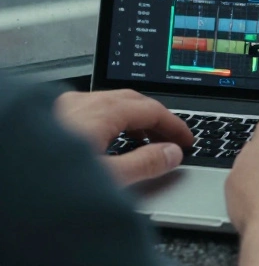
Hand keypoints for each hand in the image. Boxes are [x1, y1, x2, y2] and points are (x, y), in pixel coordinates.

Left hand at [54, 89, 192, 184]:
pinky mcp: (47, 118)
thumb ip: (145, 164)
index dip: (175, 126)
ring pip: (109, 105)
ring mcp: (62, 108)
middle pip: (132, 101)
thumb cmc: (47, 181)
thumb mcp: (108, 178)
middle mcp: (82, 102)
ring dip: (132, 121)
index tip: (187, 140)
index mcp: (102, 110)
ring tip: (143, 143)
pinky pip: (90, 112)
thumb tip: (171, 154)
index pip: (152, 110)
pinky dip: (110, 123)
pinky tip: (109, 142)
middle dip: (155, 119)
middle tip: (170, 139)